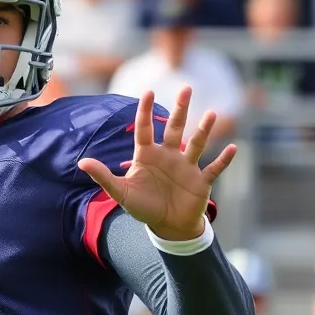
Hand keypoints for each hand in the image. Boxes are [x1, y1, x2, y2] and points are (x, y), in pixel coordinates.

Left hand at [77, 87, 236, 240]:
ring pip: (196, 143)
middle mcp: (168, 156)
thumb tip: (81, 162)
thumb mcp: (121, 192)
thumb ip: (103, 176)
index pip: (146, 129)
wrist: (167, 227)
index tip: (148, 92)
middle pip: (176, 128)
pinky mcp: (201, 181)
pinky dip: (223, 160)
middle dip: (181, 109)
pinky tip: (233, 148)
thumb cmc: (143, 207)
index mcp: (148, 155)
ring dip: (204, 130)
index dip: (146, 111)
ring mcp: (186, 167)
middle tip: (186, 88)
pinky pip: (214, 168)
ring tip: (212, 114)